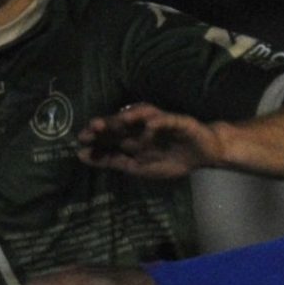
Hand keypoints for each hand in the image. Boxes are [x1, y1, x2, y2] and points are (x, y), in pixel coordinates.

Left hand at [77, 104, 224, 179]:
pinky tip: (150, 126)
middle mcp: (141, 127)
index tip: (81, 141)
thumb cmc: (170, 160)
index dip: (96, 138)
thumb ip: (111, 161)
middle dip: (107, 125)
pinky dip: (158, 122)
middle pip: (121, 124)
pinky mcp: (177, 121)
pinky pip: (167, 120)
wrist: (203, 155)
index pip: (110, 136)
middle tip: (92, 128)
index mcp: (130, 138)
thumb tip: (80, 156)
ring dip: (128, 117)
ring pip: (140, 117)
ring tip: (116, 122)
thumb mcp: (137, 167)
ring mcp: (158, 122)